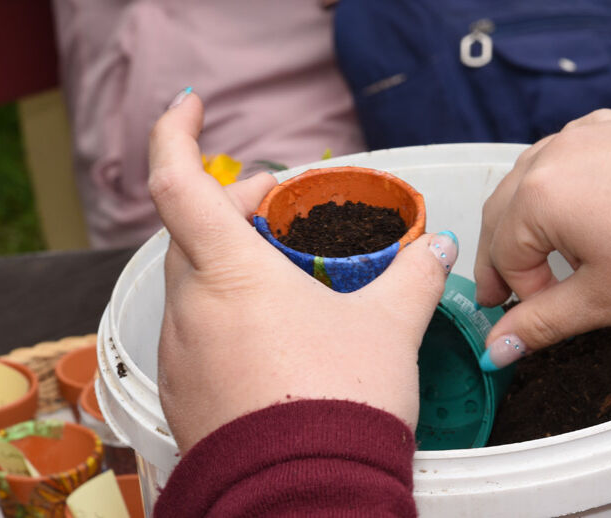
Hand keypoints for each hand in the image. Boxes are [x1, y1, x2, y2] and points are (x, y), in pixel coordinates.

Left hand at [149, 92, 456, 450]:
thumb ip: (413, 277)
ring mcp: (181, 355)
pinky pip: (196, 335)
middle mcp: (190, 309)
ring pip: (192, 286)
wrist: (308, 497)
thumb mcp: (389, 329)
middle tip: (276, 208)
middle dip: (229, 207)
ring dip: (228, 266)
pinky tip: (272, 336)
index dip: (176, 132)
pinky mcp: (185, 396)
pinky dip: (224, 316)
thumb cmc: (340, 407)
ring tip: (286, 277)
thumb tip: (435, 250)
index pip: (178, 181)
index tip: (191, 107)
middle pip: (190, 232)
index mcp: (229, 273)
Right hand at [474, 110, 610, 369]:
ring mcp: (585, 134)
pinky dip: (562, 186)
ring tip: (559, 257)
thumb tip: (497, 349)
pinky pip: (567, 154)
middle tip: (513, 294)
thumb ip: (540, 323)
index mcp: (539, 195)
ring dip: (530, 219)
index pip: (503, 252)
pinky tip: (588, 213)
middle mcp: (553, 154)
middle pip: (504, 211)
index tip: (533, 318)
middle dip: (507, 255)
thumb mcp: (602, 301)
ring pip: (531, 178)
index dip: (517, 293)